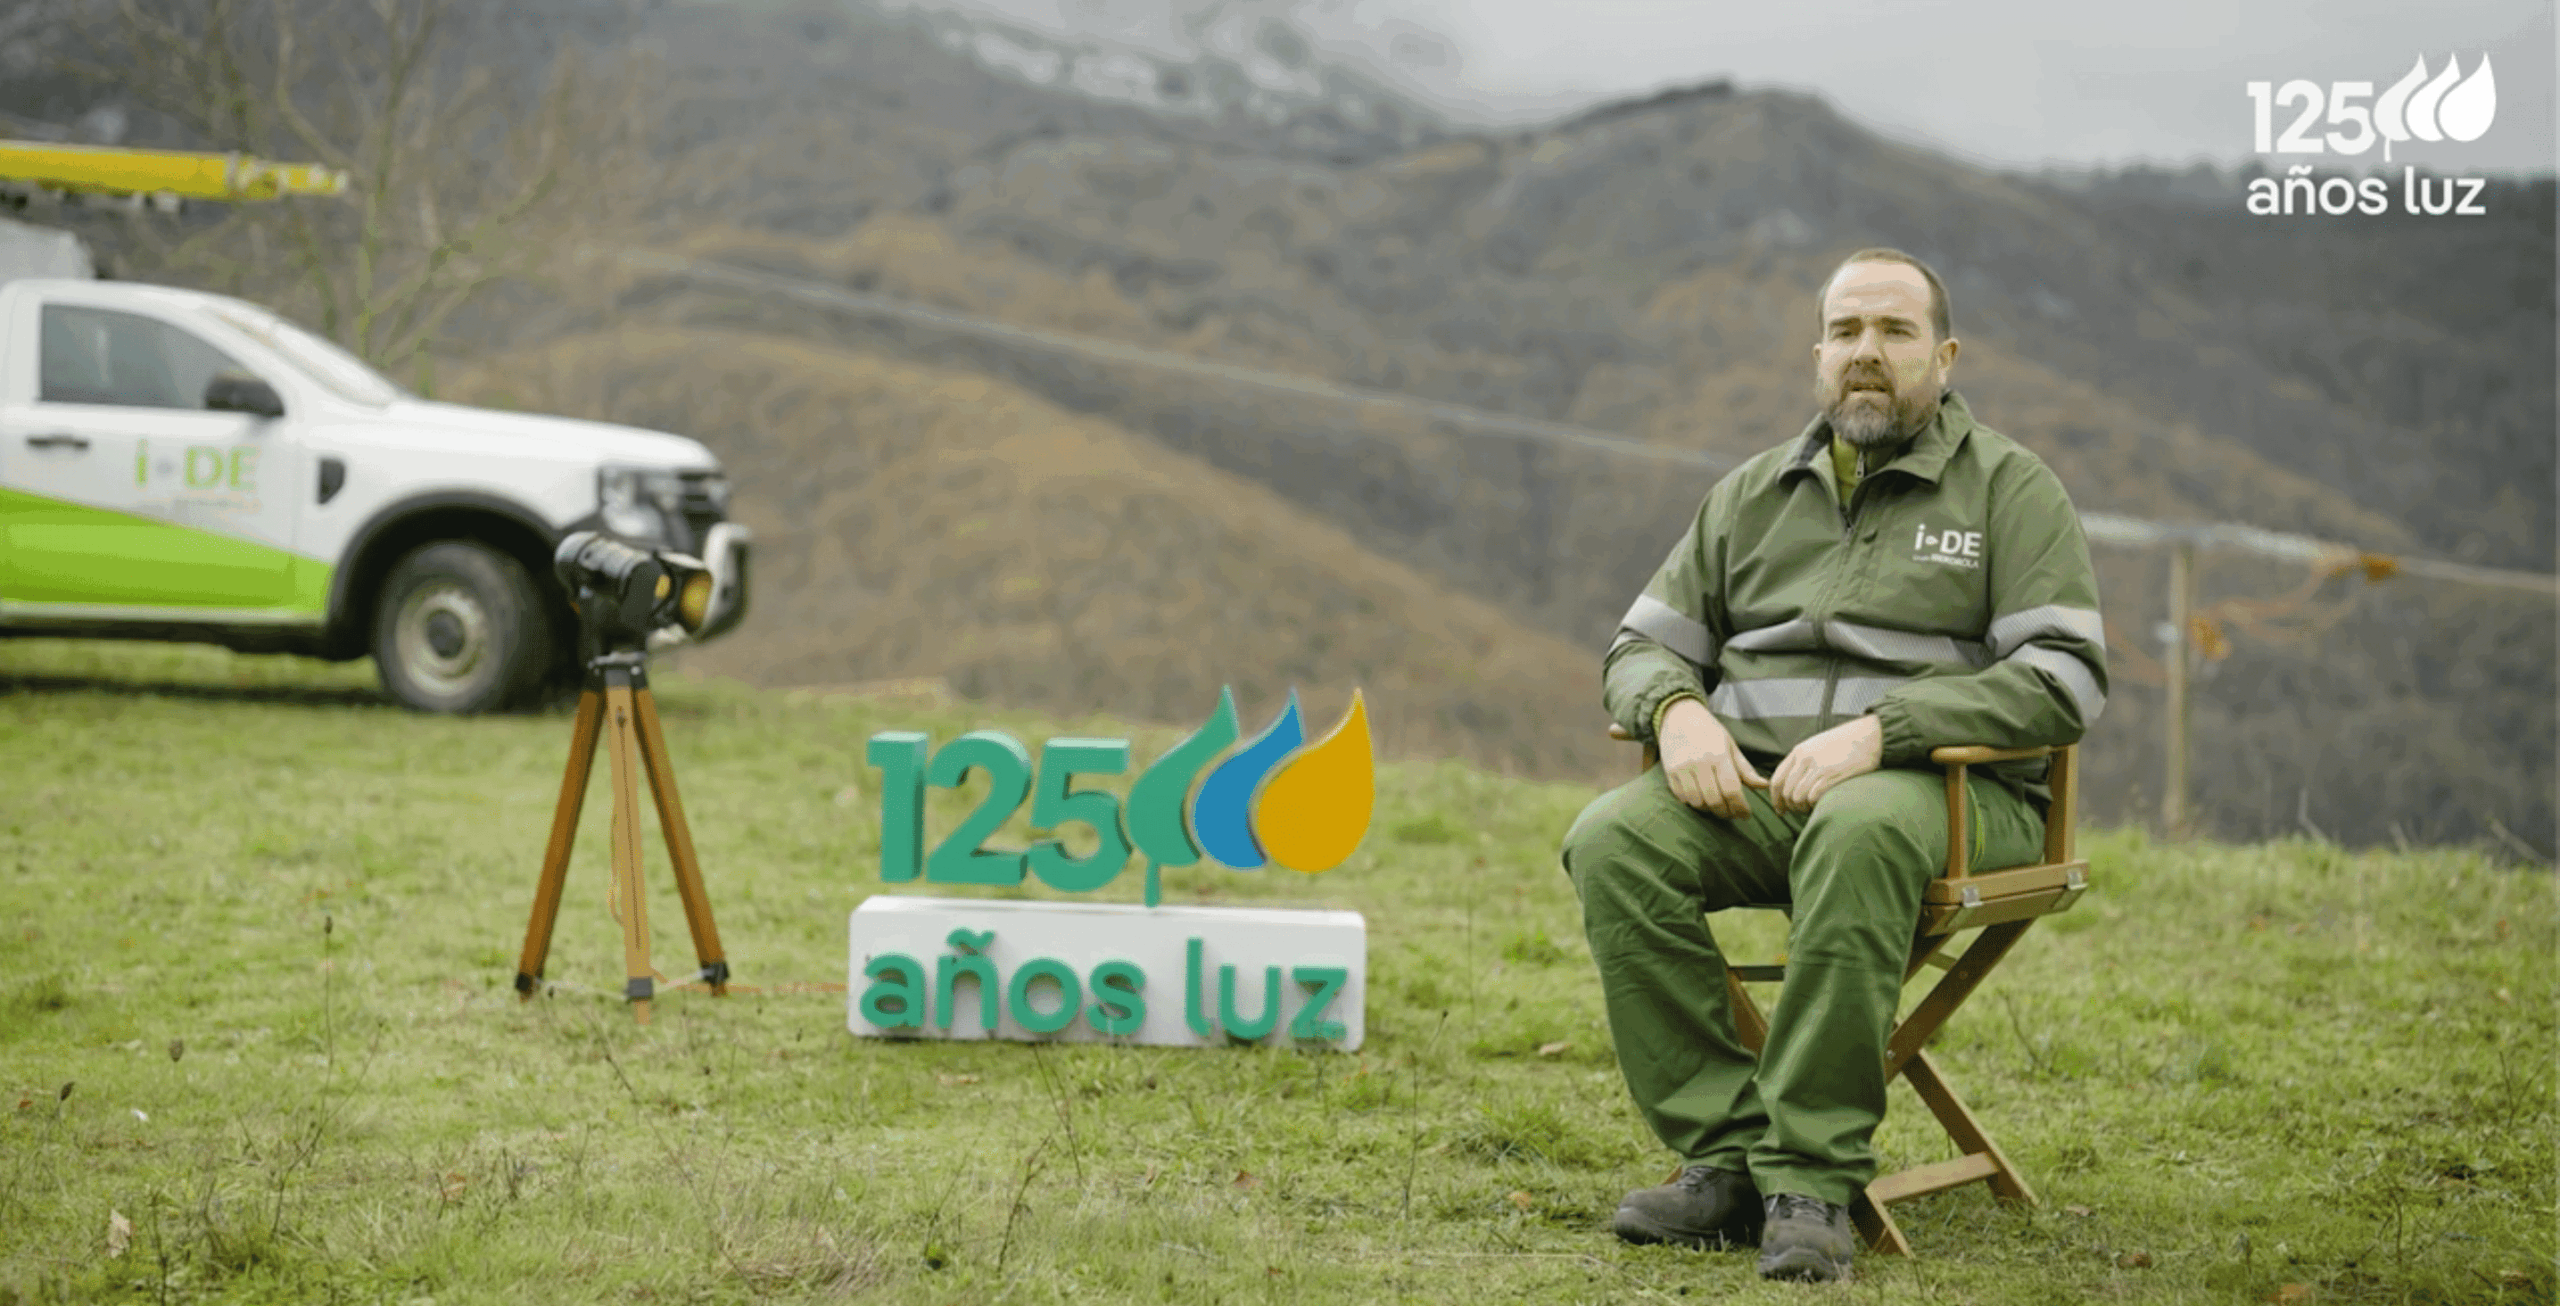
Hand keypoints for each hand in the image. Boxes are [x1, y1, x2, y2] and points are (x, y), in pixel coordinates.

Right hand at [1657, 698, 1768, 818]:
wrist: (1679, 717)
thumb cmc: (1709, 731)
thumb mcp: (1730, 746)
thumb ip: (1745, 769)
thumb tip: (1764, 786)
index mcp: (1719, 755)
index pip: (1731, 790)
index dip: (1740, 807)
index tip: (1745, 815)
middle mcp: (1699, 763)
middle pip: (1714, 800)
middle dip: (1726, 812)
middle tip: (1732, 813)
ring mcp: (1682, 768)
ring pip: (1697, 802)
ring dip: (1709, 809)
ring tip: (1717, 806)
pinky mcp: (1670, 772)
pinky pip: (1682, 797)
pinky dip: (1693, 802)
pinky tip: (1701, 798)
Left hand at [1767, 715, 1884, 814]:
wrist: (1870, 735)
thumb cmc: (1847, 744)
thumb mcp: (1819, 746)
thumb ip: (1804, 761)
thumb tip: (1794, 783)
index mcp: (1799, 751)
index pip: (1777, 779)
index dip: (1775, 798)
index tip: (1780, 809)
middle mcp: (1804, 758)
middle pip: (1785, 791)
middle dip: (1790, 806)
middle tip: (1799, 811)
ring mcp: (1817, 766)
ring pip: (1796, 796)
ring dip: (1801, 807)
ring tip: (1810, 808)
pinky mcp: (1830, 774)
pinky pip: (1812, 797)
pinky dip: (1813, 805)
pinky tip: (1819, 804)